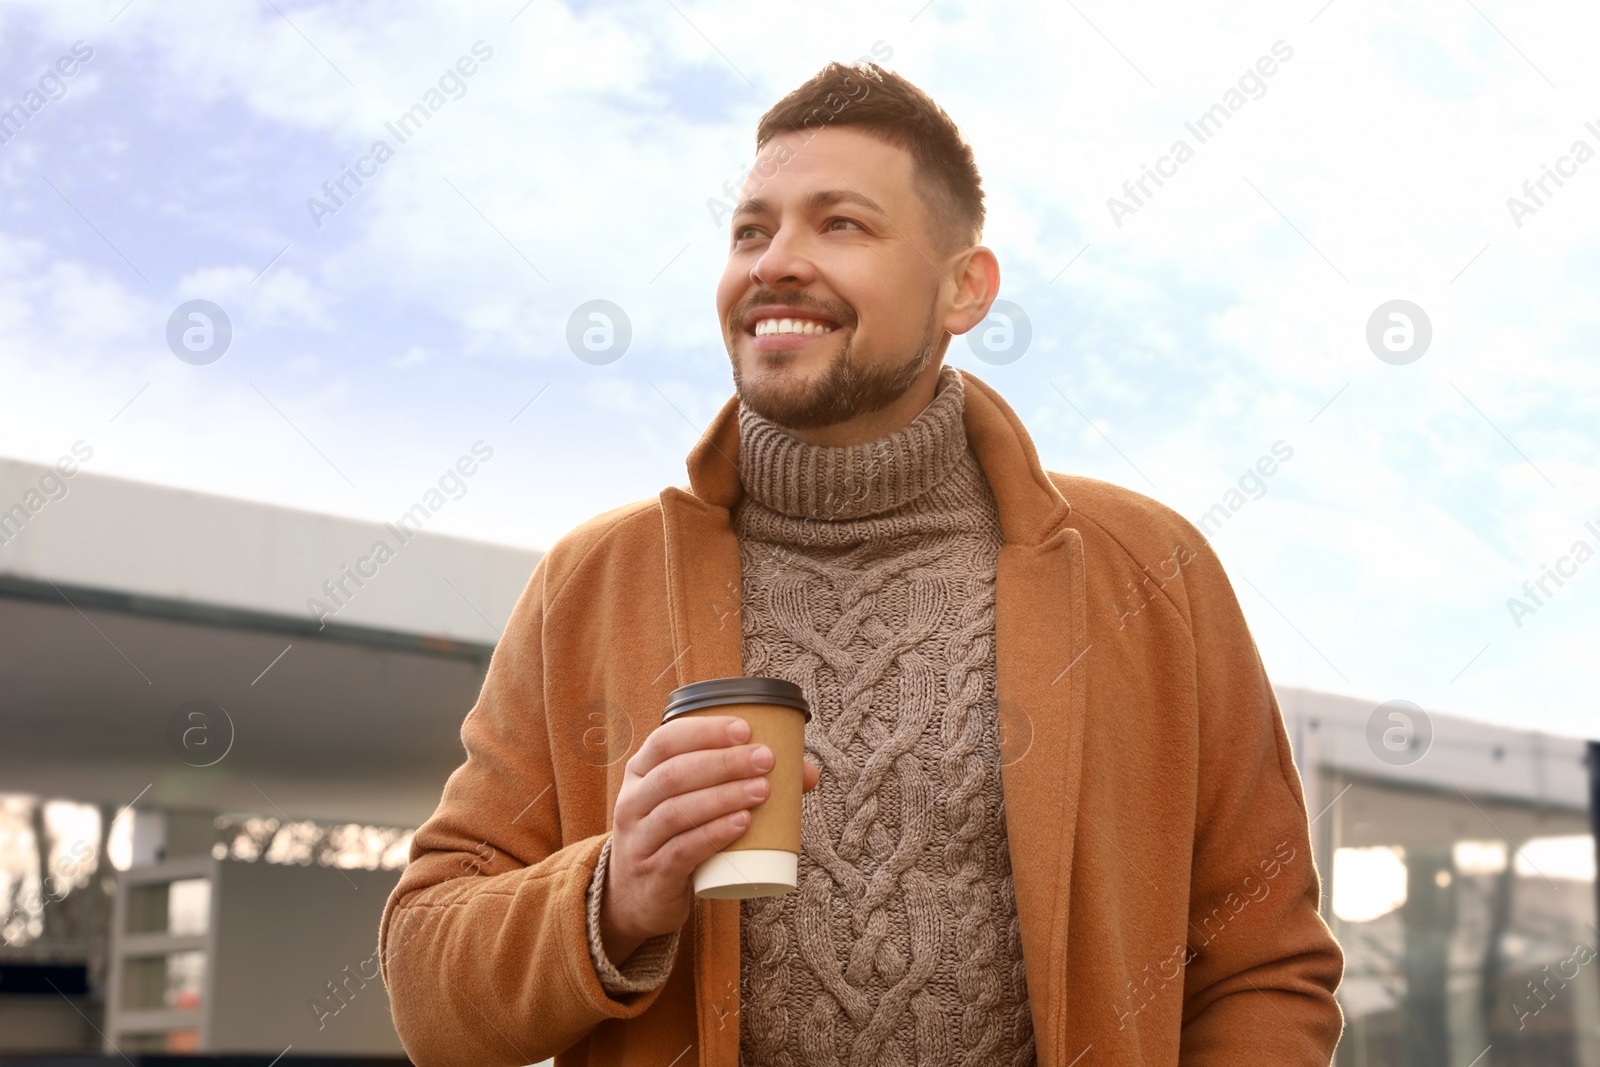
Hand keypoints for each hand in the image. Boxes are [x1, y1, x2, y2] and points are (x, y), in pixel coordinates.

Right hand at [599, 715, 819, 965]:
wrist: (640, 896)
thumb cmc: (675, 835)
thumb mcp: (691, 802)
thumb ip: (739, 780)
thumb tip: (804, 772)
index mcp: (641, 771)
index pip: (666, 740)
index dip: (705, 731)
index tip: (746, 729)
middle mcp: (633, 801)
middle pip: (674, 774)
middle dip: (724, 763)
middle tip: (766, 760)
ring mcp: (639, 839)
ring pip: (677, 812)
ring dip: (723, 797)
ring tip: (762, 791)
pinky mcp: (653, 873)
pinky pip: (681, 850)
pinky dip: (713, 834)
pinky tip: (741, 824)